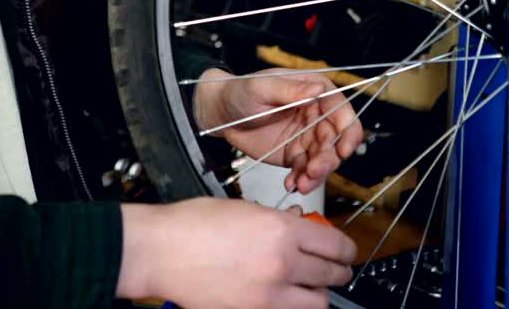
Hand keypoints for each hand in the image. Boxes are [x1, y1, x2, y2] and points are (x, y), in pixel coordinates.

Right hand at [117, 198, 356, 308]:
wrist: (160, 251)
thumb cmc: (192, 225)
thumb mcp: (242, 208)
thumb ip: (276, 220)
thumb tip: (298, 226)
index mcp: (281, 230)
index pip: (335, 244)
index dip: (347, 249)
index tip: (347, 251)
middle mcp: (282, 263)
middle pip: (332, 275)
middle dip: (338, 271)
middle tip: (336, 269)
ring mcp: (269, 294)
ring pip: (318, 302)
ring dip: (319, 293)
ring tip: (311, 286)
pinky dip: (294, 306)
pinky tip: (285, 297)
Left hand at [194, 68, 363, 194]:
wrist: (220, 114)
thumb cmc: (240, 92)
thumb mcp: (261, 87)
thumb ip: (289, 89)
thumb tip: (318, 89)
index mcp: (314, 91)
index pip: (341, 111)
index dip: (348, 131)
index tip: (344, 150)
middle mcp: (316, 114)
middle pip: (335, 140)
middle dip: (328, 159)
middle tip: (313, 170)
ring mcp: (307, 137)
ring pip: (323, 159)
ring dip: (316, 174)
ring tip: (302, 183)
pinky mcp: (295, 155)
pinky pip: (305, 170)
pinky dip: (301, 179)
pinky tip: (292, 184)